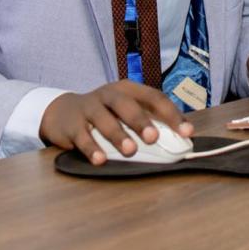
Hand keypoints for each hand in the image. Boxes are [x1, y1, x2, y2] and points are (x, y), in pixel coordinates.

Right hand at [39, 80, 192, 164]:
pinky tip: (100, 160)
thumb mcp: (124, 112)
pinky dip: (91, 148)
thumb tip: (178, 142)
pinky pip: (82, 136)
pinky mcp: (72, 124)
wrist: (62, 113)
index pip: (154, 97)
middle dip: (141, 121)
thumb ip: (147, 122)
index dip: (171, 114)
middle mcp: (109, 94)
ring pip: (103, 119)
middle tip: (153, 138)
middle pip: (126, 104)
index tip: (187, 132)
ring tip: (130, 151)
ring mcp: (89, 108)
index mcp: (128, 89)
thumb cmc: (104, 115)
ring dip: (118, 134)